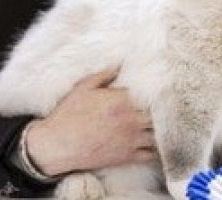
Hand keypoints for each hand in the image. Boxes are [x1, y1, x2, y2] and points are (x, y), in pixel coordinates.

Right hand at [26, 68, 156, 176]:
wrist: (56, 145)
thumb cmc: (68, 114)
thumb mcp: (84, 87)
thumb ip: (105, 75)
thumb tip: (119, 65)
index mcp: (122, 101)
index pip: (150, 94)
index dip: (157, 92)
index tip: (162, 89)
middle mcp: (130, 120)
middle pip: (158, 115)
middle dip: (162, 111)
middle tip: (165, 107)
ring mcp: (130, 140)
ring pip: (158, 135)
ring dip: (162, 129)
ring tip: (165, 124)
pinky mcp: (126, 156)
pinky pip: (150, 154)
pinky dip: (157, 149)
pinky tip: (159, 143)